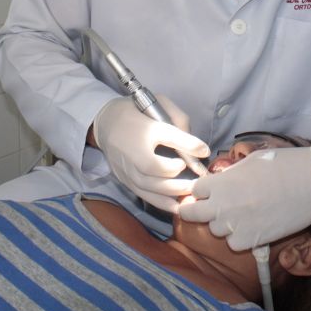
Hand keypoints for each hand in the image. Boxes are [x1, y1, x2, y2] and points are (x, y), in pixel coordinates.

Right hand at [93, 95, 209, 212]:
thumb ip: (179, 120)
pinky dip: (161, 202)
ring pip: (149, 185)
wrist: (106, 122)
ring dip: (173, 192)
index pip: (168, 135)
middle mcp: (134, 149)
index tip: (204, 151)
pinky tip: (177, 206)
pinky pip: (143, 194)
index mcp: (144, 126)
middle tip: (198, 181)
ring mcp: (127, 166)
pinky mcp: (124, 178)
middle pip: (156, 168)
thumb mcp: (159, 104)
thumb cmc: (138, 112)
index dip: (188, 144)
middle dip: (180, 177)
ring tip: (191, 193)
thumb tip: (198, 147)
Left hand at [178, 146, 310, 250]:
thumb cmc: (284, 165)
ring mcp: (237, 224)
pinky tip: (251, 227)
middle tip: (209, 207)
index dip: (201, 191)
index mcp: (221, 182)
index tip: (207, 192)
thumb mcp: (249, 162)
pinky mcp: (253, 240)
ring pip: (215, 230)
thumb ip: (229, 175)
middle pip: (192, 214)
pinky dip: (239, 238)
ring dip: (223, 223)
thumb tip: (219, 182)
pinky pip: (234, 244)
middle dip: (196, 210)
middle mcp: (223, 205)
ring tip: (241, 214)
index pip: (194, 190)